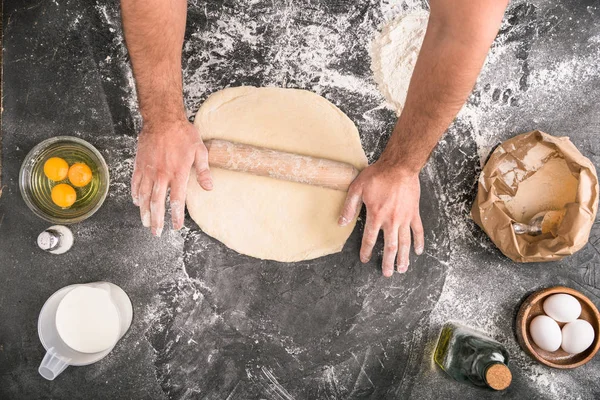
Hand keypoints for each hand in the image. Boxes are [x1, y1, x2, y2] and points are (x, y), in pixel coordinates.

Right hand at [131, 118, 212, 235]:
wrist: (162, 119)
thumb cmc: (183, 134)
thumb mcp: (200, 150)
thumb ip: (203, 171)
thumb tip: (209, 188)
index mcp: (177, 173)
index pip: (177, 200)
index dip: (176, 215)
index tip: (176, 226)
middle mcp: (161, 175)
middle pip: (157, 203)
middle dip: (157, 220)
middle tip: (157, 233)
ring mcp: (148, 170)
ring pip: (144, 196)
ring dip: (144, 211)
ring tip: (145, 223)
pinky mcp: (139, 164)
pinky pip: (135, 183)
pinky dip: (135, 194)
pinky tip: (137, 202)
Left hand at [338, 160, 423, 276]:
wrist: (400, 166)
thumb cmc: (378, 175)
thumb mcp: (357, 188)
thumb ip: (349, 207)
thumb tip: (341, 223)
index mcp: (376, 215)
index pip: (369, 239)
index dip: (366, 251)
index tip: (364, 259)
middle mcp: (391, 220)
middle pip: (389, 246)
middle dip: (387, 262)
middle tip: (386, 273)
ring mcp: (404, 218)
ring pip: (404, 242)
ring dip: (403, 257)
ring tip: (402, 269)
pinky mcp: (414, 213)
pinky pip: (418, 230)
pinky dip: (419, 242)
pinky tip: (418, 251)